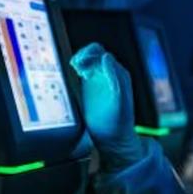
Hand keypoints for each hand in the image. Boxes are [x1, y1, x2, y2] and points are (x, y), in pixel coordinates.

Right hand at [70, 43, 142, 169]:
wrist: (112, 139)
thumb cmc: (119, 122)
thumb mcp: (119, 99)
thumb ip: (114, 77)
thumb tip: (106, 57)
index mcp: (117, 74)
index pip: (102, 54)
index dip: (90, 55)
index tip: (81, 64)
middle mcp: (108, 74)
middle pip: (93, 54)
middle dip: (82, 55)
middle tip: (75, 65)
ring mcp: (98, 80)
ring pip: (86, 61)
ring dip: (79, 60)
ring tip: (74, 67)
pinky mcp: (89, 89)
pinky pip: (82, 72)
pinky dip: (76, 69)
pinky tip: (73, 73)